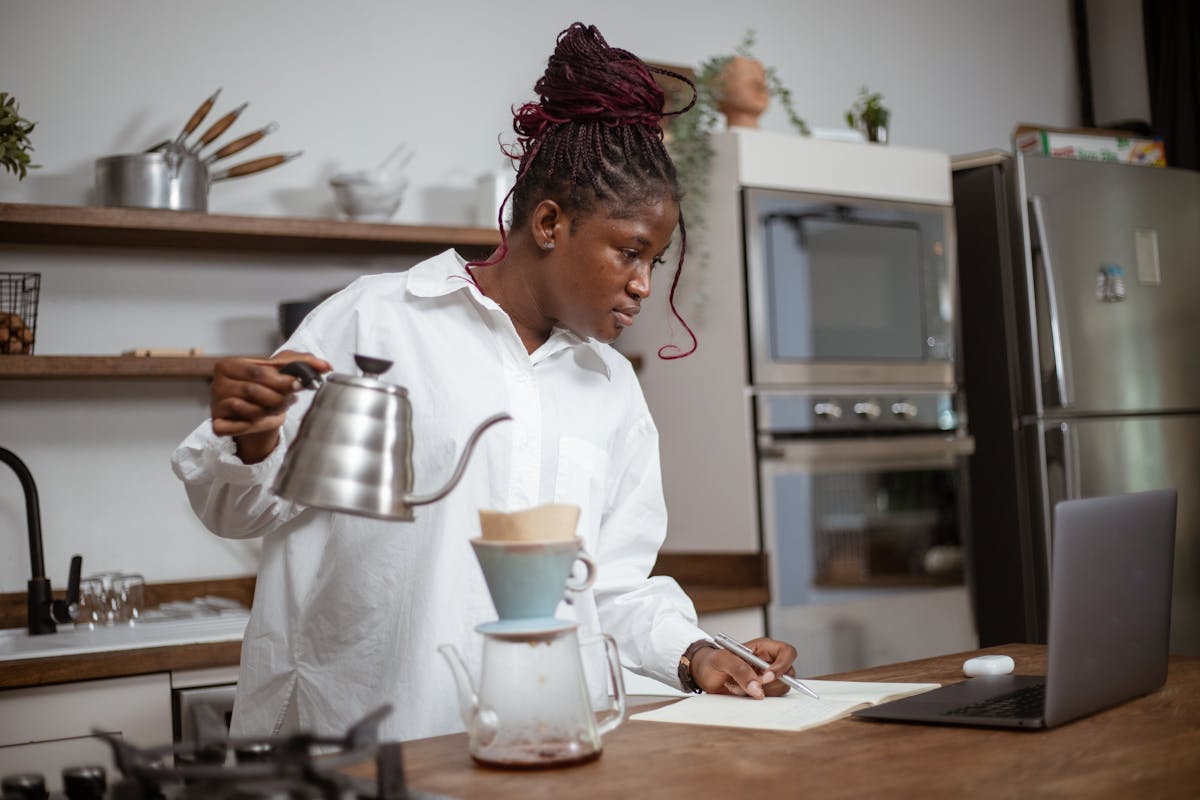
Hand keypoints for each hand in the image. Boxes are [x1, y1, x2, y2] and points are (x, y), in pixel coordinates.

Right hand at [209, 351, 331, 462]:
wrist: (259, 415)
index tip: (300, 385)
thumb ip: (304, 363)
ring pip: (249, 409)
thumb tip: (325, 366)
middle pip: (254, 390)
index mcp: (229, 365)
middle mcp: (218, 383)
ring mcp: (215, 404)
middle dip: (277, 397)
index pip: (258, 372)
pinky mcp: (218, 424)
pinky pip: (239, 426)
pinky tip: (258, 420)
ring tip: (273, 407)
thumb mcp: (284, 371)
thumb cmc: (267, 389)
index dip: (282, 380)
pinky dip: (254, 424)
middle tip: (288, 399)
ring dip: (268, 411)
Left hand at [690, 637, 798, 699]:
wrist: (703, 675)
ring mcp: (767, 678)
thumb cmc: (712, 661)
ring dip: (763, 692)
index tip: (766, 676)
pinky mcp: (763, 691)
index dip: (783, 665)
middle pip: (788, 673)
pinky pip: (771, 698)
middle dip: (772, 683)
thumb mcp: (722, 659)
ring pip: (781, 688)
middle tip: (753, 686)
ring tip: (740, 687)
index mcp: (763, 647)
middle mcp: (769, 662)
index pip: (787, 652)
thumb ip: (739, 670)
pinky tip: (742, 693)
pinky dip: (758, 699)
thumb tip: (757, 687)